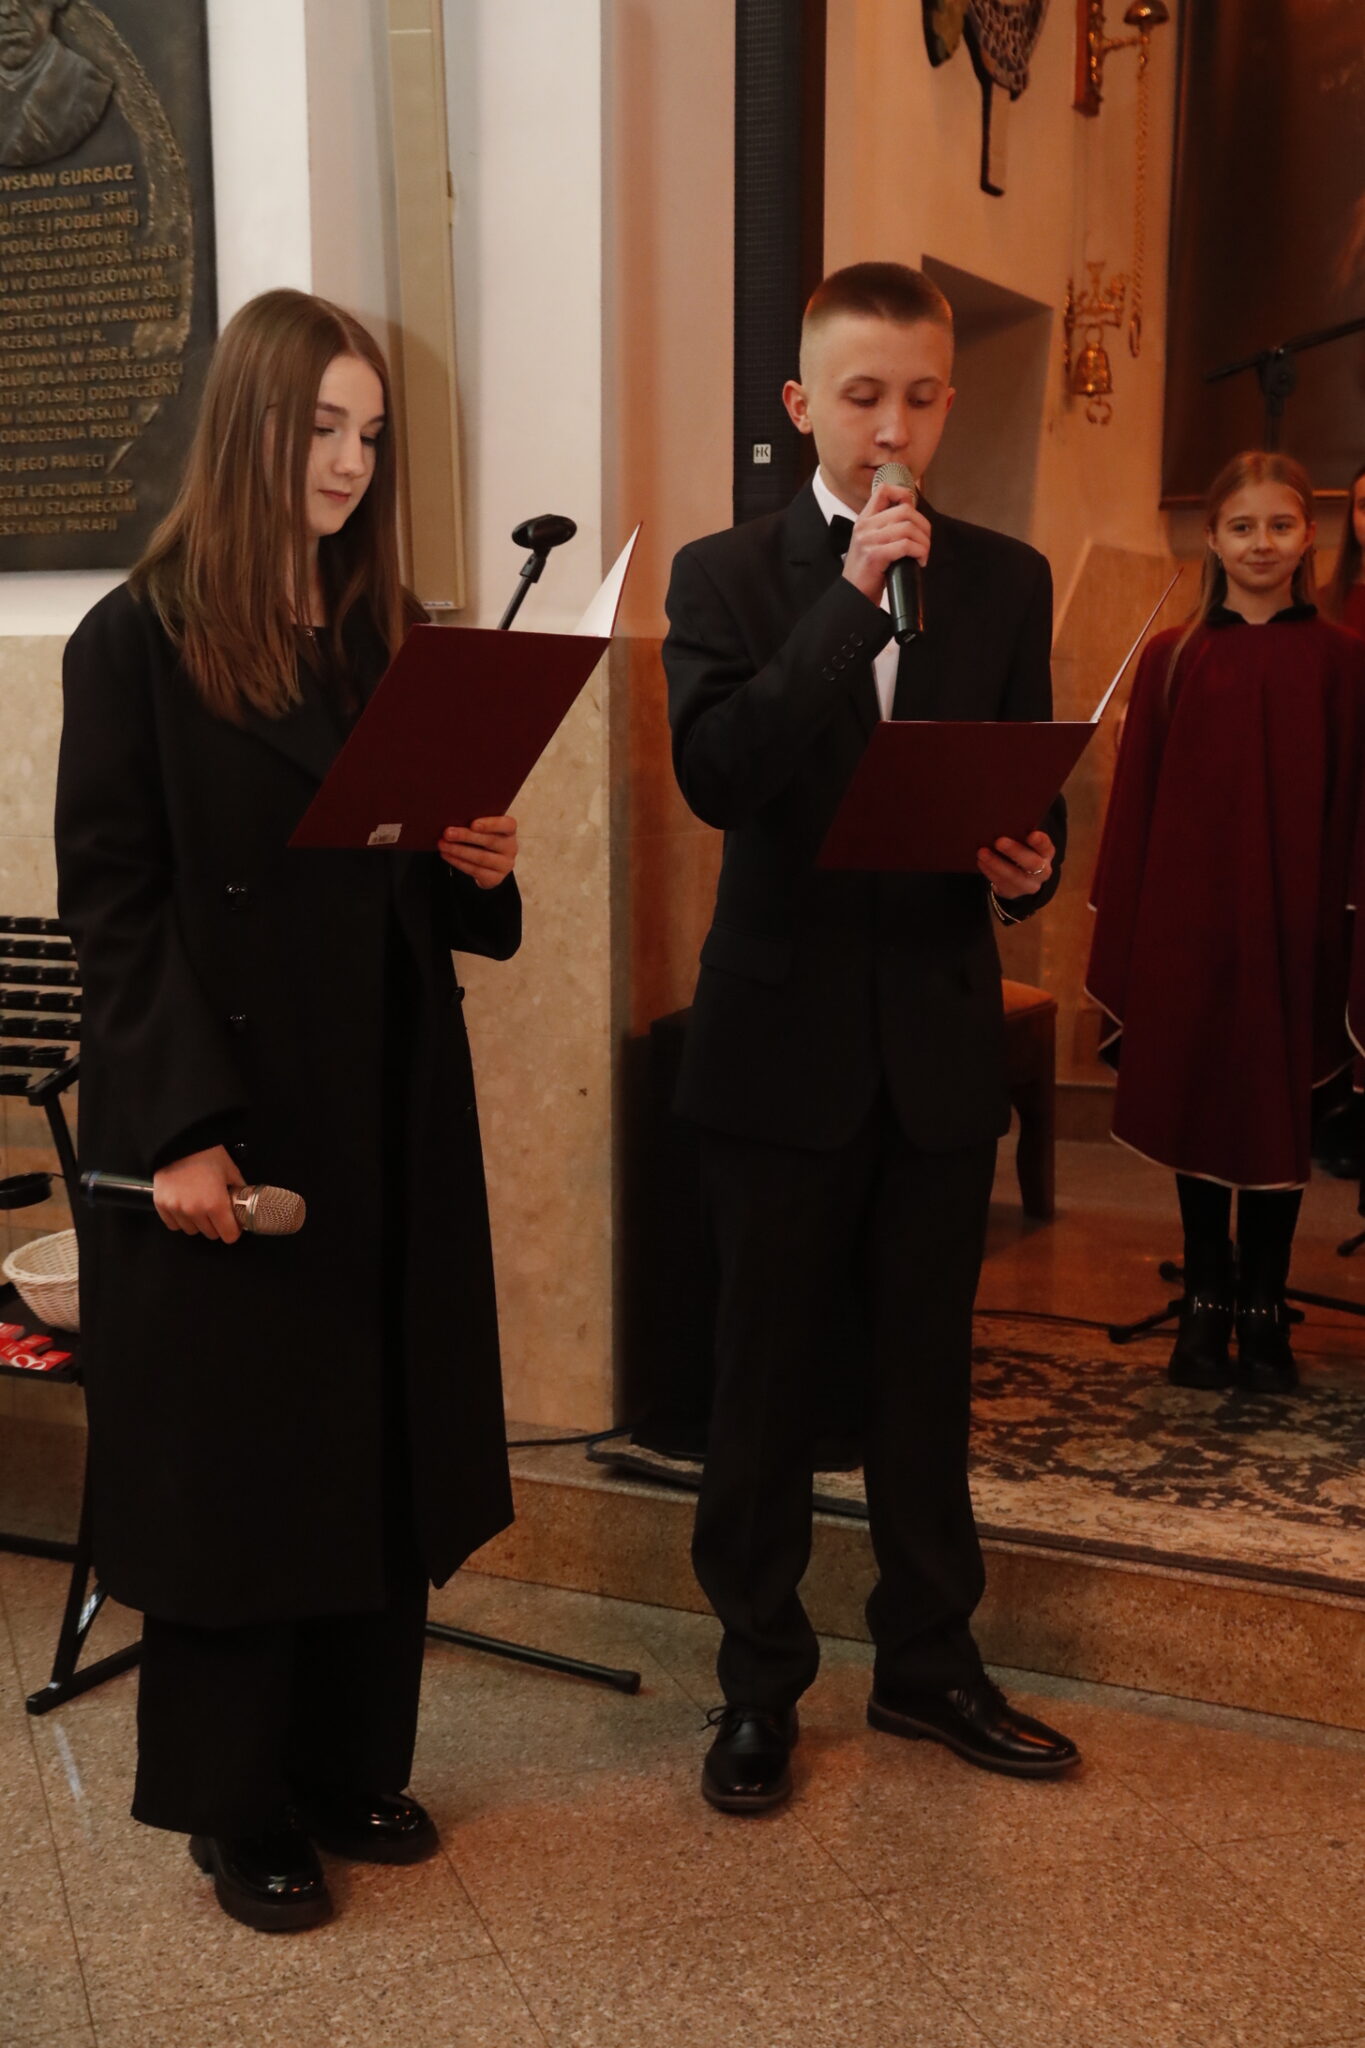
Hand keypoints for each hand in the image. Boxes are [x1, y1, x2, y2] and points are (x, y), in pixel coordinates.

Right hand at [152, 1145, 244, 1242]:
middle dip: (217, 1225)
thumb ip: (239, 1190)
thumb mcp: (230, 1170)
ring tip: (199, 1205)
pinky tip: (185, 1206)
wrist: (179, 1141)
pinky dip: (180, 1219)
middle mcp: (195, 1211)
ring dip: (197, 1223)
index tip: (234, 1225)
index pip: (228, 1236)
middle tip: (217, 1210)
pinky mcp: (162, 1205)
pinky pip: (173, 1225)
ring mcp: (176, 1209)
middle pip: (210, 1234)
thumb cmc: (205, 1153)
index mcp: (215, 1204)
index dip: (234, 1231)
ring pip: (191, 1231)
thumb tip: (245, 1201)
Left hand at [440, 815, 518, 888]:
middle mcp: (511, 848)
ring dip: (458, 851)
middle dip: (466, 836)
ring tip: (442, 845)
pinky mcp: (495, 878)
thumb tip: (452, 815)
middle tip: (447, 833)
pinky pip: (475, 870)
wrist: (484, 861)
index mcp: (509, 831)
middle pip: (490, 841)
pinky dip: (458, 862)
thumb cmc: (480, 837)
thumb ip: (473, 821)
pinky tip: (447, 855)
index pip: (507, 825)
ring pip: (481, 858)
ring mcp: (504, 865)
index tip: (473, 824)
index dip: (491, 824)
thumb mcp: (481, 827)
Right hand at [842, 479, 930, 604]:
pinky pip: (906, 545)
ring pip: (908, 528)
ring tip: (923, 554)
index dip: (904, 494)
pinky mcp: (875, 555)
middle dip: (923, 526)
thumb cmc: (868, 572)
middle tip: (925, 542)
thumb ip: (886, 527)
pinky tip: (919, 561)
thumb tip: (913, 516)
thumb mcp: (872, 543)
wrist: (853, 595)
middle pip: (905, 510)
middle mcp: (865, 526)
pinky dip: (919, 552)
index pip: (883, 490)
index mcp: (864, 519)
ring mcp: (868, 540)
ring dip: (924, 542)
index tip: (914, 510)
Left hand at [978, 830, 1054, 900]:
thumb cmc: (1021, 850)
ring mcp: (1029, 885)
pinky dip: (989, 872)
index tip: (1032, 835)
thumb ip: (1019, 834)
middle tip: (999, 841)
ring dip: (996, 864)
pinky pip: (1001, 883)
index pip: (1046, 847)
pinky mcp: (1014, 893)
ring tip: (982, 852)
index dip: (1040, 842)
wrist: (1019, 877)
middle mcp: (1042, 871)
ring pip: (1014, 876)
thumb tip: (1001, 819)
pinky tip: (981, 862)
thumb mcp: (1025, 843)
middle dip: (1015, 852)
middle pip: (1032, 863)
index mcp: (1046, 854)